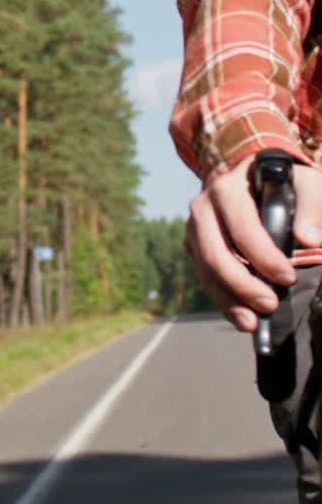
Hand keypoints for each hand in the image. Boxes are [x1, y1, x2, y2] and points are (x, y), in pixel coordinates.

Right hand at [186, 158, 321, 332]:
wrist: (254, 180)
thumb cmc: (283, 184)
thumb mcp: (304, 184)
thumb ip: (311, 206)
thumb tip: (309, 239)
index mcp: (228, 189)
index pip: (242, 228)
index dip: (264, 256)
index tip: (289, 277)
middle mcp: (203, 207)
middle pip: (215, 254)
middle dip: (242, 285)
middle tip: (271, 305)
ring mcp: (194, 228)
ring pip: (206, 271)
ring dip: (229, 300)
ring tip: (252, 323)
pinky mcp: (194, 247)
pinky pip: (205, 278)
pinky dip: (223, 301)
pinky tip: (242, 317)